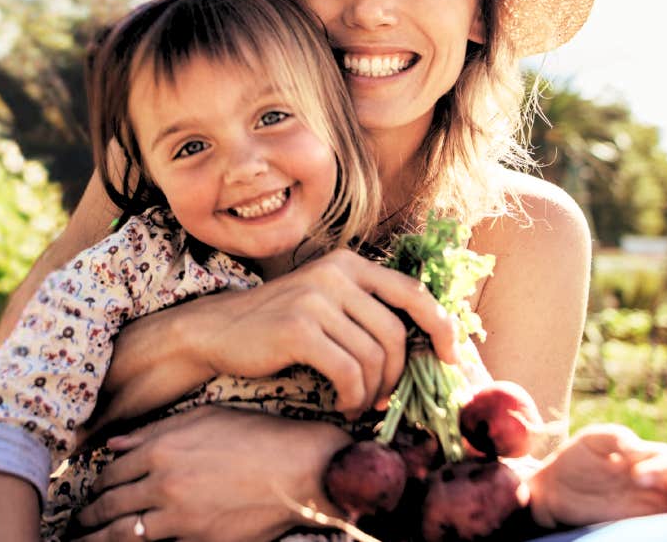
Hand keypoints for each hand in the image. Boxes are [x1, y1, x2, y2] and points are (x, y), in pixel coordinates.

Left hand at [73, 407, 352, 541]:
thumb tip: (114, 445)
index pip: (111, 473)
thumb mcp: (204, 417)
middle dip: (87, 519)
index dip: (95, 485)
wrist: (300, 468)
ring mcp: (181, 518)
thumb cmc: (257, 435)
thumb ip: (155, 431)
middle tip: (75, 527)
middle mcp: (164, 485)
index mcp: (161, 450)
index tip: (87, 494)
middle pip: (110, 507)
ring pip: (125, 536)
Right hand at [185, 250, 461, 418]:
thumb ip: (366, 309)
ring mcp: (316, 299)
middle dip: (397, 374)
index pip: (413, 292)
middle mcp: (336, 274)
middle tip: (384, 397)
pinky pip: (348, 372)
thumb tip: (423, 344)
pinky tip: (342, 404)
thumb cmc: (278, 324)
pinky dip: (352, 396)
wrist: (217, 330)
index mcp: (350, 263)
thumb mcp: (326, 300)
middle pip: (395, 333)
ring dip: (371, 391)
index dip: (440, 327)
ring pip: (372, 357)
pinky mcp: (298, 329)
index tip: (449, 359)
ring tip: (357, 403)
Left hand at [525, 423, 666, 527]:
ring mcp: (655, 509)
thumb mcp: (594, 439)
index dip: (664, 466)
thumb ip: (617, 437)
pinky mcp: (643, 528)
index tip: (635, 474)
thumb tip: (638, 450)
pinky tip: (665, 524)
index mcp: (652, 460)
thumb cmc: (578, 459)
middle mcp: (661, 486)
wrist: (554, 488)